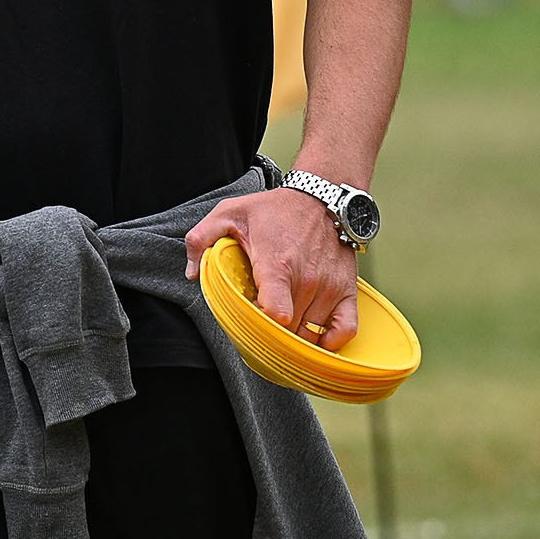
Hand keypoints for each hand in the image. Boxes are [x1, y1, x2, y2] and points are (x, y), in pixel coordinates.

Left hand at [184, 187, 359, 350]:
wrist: (321, 197)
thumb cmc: (275, 209)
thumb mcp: (229, 213)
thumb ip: (202, 238)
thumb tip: (191, 272)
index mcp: (277, 264)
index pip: (276, 313)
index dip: (260, 326)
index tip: (250, 321)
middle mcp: (307, 280)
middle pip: (288, 331)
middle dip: (270, 334)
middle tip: (257, 322)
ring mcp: (330, 288)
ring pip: (311, 336)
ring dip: (294, 338)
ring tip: (279, 325)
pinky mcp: (348, 291)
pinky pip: (345, 331)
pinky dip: (330, 341)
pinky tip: (313, 335)